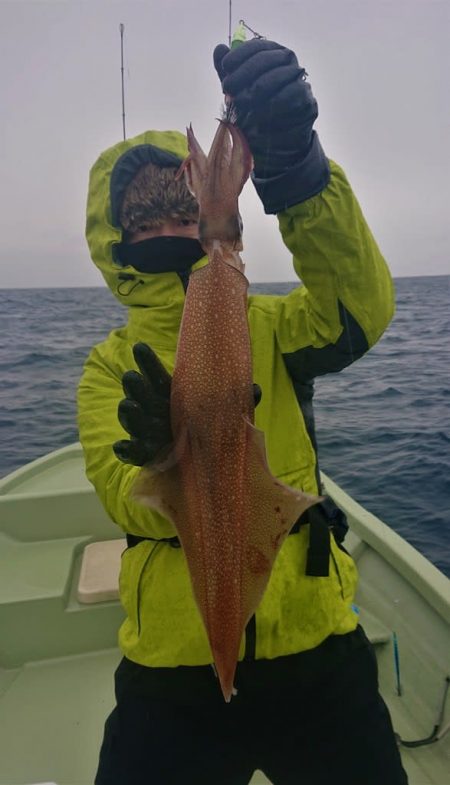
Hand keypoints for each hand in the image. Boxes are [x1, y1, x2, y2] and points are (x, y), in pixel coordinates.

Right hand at [113, 342, 261, 466]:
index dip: (148, 363)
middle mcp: (158, 414)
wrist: (210, 468)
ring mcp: (150, 435)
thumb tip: (254, 390)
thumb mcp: (227, 416)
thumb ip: (237, 403)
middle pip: (142, 397)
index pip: (158, 377)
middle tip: (131, 377)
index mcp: (174, 398)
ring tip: (129, 407)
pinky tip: (121, 446)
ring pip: (135, 423)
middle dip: (136, 387)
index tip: (140, 347)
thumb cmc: (215, 433)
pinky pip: (133, 454)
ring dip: (129, 415)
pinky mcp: (147, 458)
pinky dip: (126, 451)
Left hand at [213, 39, 329, 210]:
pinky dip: (271, 105)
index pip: (258, 46)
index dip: (240, 54)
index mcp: (273, 54)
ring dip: (255, 90)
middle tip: (227, 88)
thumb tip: (219, 49)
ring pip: (279, 76)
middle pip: (268, 59)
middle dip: (244, 72)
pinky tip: (256, 114)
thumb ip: (229, 73)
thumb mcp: (238, 92)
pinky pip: (291, 96)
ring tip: (239, 103)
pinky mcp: (308, 101)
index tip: (225, 67)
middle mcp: (290, 64)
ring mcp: (301, 81)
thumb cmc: (255, 113)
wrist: (275, 144)